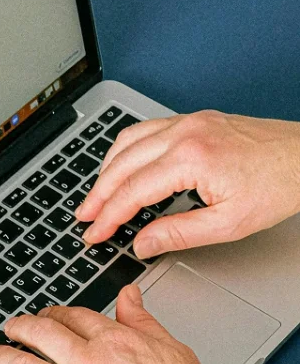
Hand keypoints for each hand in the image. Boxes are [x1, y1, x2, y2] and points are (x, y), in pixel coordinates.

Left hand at [0, 286, 244, 363]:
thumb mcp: (173, 349)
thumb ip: (143, 321)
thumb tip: (128, 296)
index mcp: (115, 342)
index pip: (74, 318)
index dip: (55, 314)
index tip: (48, 315)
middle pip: (42, 335)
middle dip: (22, 328)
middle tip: (12, 327)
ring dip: (2, 357)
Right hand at [77, 111, 299, 258]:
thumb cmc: (279, 185)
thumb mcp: (228, 224)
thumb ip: (178, 234)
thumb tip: (142, 244)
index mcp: (191, 158)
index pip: (132, 192)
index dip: (107, 217)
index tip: (94, 234)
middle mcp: (185, 133)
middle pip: (121, 165)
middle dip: (97, 196)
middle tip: (84, 220)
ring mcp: (189, 122)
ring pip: (127, 142)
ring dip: (106, 171)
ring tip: (96, 197)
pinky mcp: (194, 120)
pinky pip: (145, 130)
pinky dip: (124, 152)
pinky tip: (120, 168)